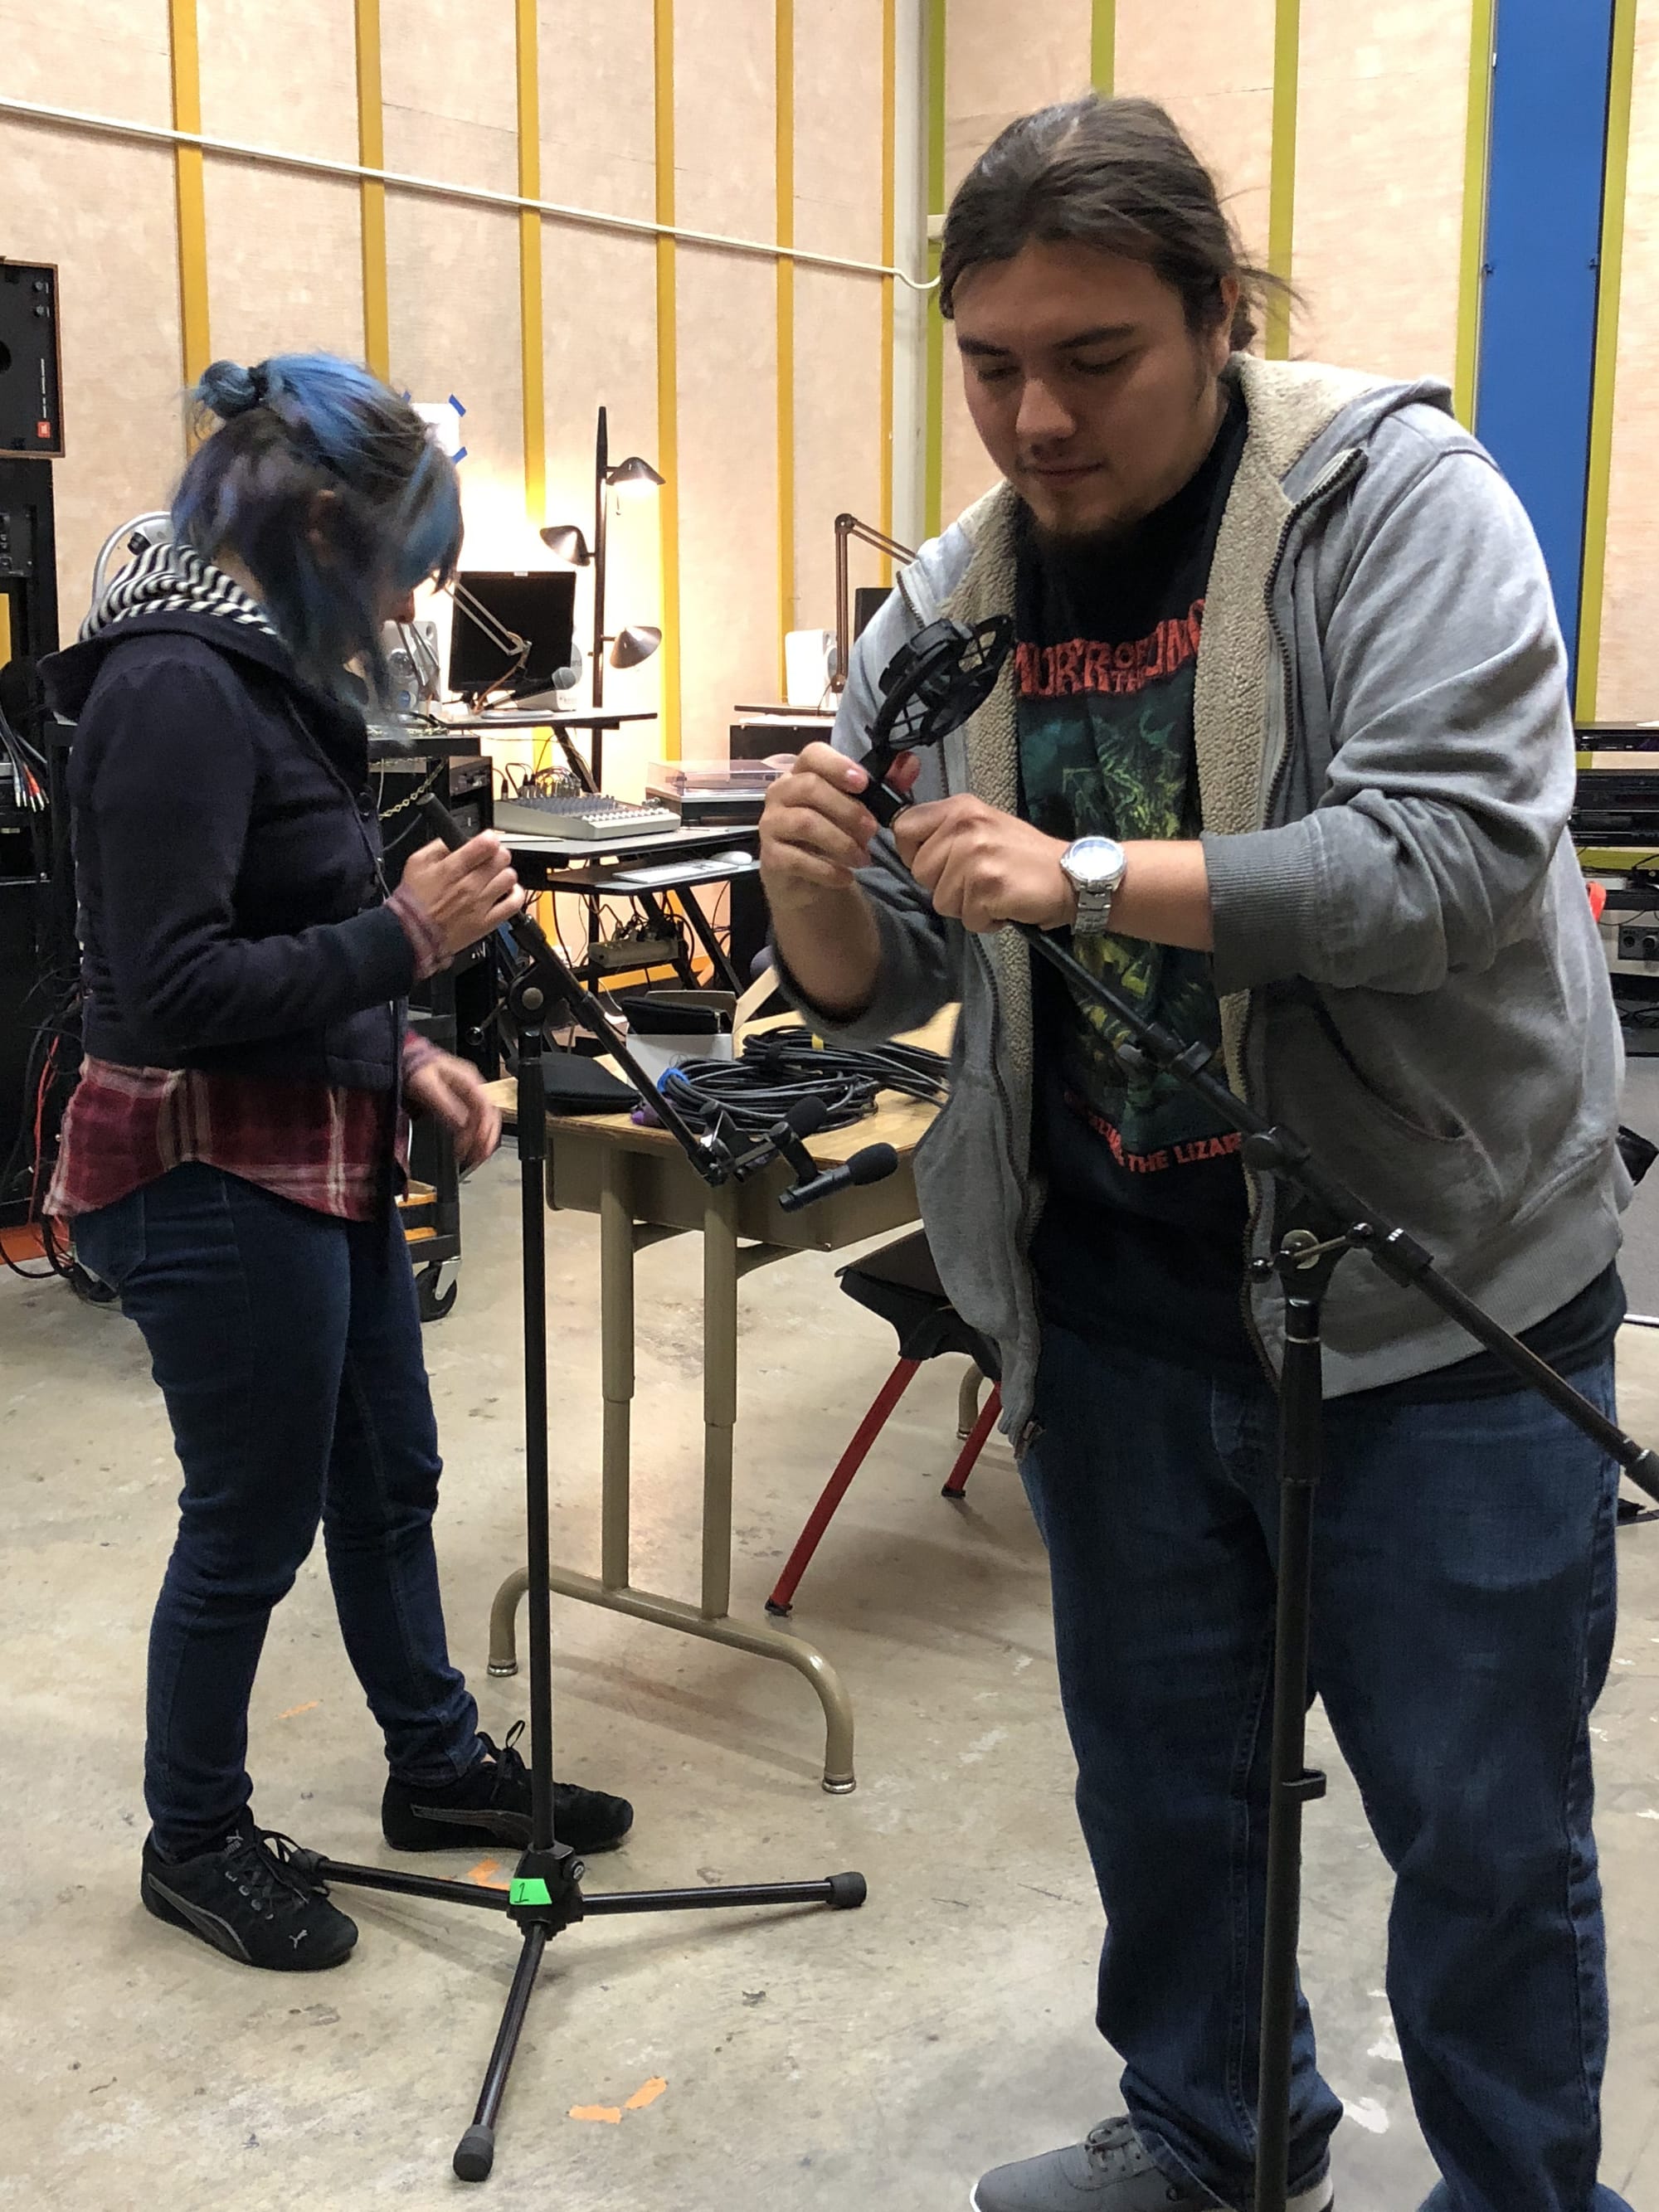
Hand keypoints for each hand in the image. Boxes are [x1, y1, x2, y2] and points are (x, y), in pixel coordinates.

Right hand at [401, 832, 521, 956]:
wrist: (411, 934)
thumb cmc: (412, 902)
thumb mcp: (417, 862)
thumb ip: (439, 846)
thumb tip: (457, 839)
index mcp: (452, 868)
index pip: (486, 844)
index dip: (490, 839)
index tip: (487, 841)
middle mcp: (469, 885)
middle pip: (501, 858)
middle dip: (496, 855)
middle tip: (489, 859)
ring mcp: (480, 904)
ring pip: (509, 878)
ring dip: (504, 873)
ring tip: (495, 876)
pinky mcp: (487, 922)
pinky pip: (514, 904)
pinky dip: (515, 894)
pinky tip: (507, 892)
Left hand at [406, 1051, 501, 1168]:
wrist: (408, 1061)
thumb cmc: (416, 1069)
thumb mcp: (427, 1086)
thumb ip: (445, 1105)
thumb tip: (462, 1125)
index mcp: (468, 1080)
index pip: (486, 1107)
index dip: (485, 1127)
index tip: (479, 1144)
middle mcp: (472, 1087)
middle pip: (490, 1115)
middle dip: (487, 1138)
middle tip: (479, 1157)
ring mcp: (468, 1095)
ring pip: (485, 1120)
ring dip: (482, 1140)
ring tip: (475, 1157)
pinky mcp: (462, 1103)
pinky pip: (475, 1121)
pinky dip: (474, 1136)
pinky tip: (468, 1147)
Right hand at [758, 742, 922, 905]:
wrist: (808, 879)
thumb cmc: (834, 834)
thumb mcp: (862, 809)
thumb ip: (885, 785)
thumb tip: (910, 762)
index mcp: (803, 773)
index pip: (812, 754)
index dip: (838, 765)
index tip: (863, 783)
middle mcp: (780, 793)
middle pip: (810, 787)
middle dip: (848, 809)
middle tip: (872, 830)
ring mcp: (771, 824)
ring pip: (805, 822)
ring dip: (841, 842)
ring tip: (863, 858)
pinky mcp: (770, 856)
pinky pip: (798, 859)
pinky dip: (828, 870)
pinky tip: (846, 877)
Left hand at [893, 796, 1075, 934]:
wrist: (1072, 877)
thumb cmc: (1025, 858)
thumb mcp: (984, 827)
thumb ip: (948, 833)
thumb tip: (911, 851)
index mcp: (960, 808)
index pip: (904, 828)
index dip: (913, 854)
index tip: (939, 864)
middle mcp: (965, 826)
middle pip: (919, 871)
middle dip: (944, 886)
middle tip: (979, 881)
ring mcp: (976, 855)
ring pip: (941, 900)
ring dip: (967, 906)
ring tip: (995, 892)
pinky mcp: (988, 885)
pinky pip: (967, 918)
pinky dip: (986, 921)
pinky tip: (1006, 904)